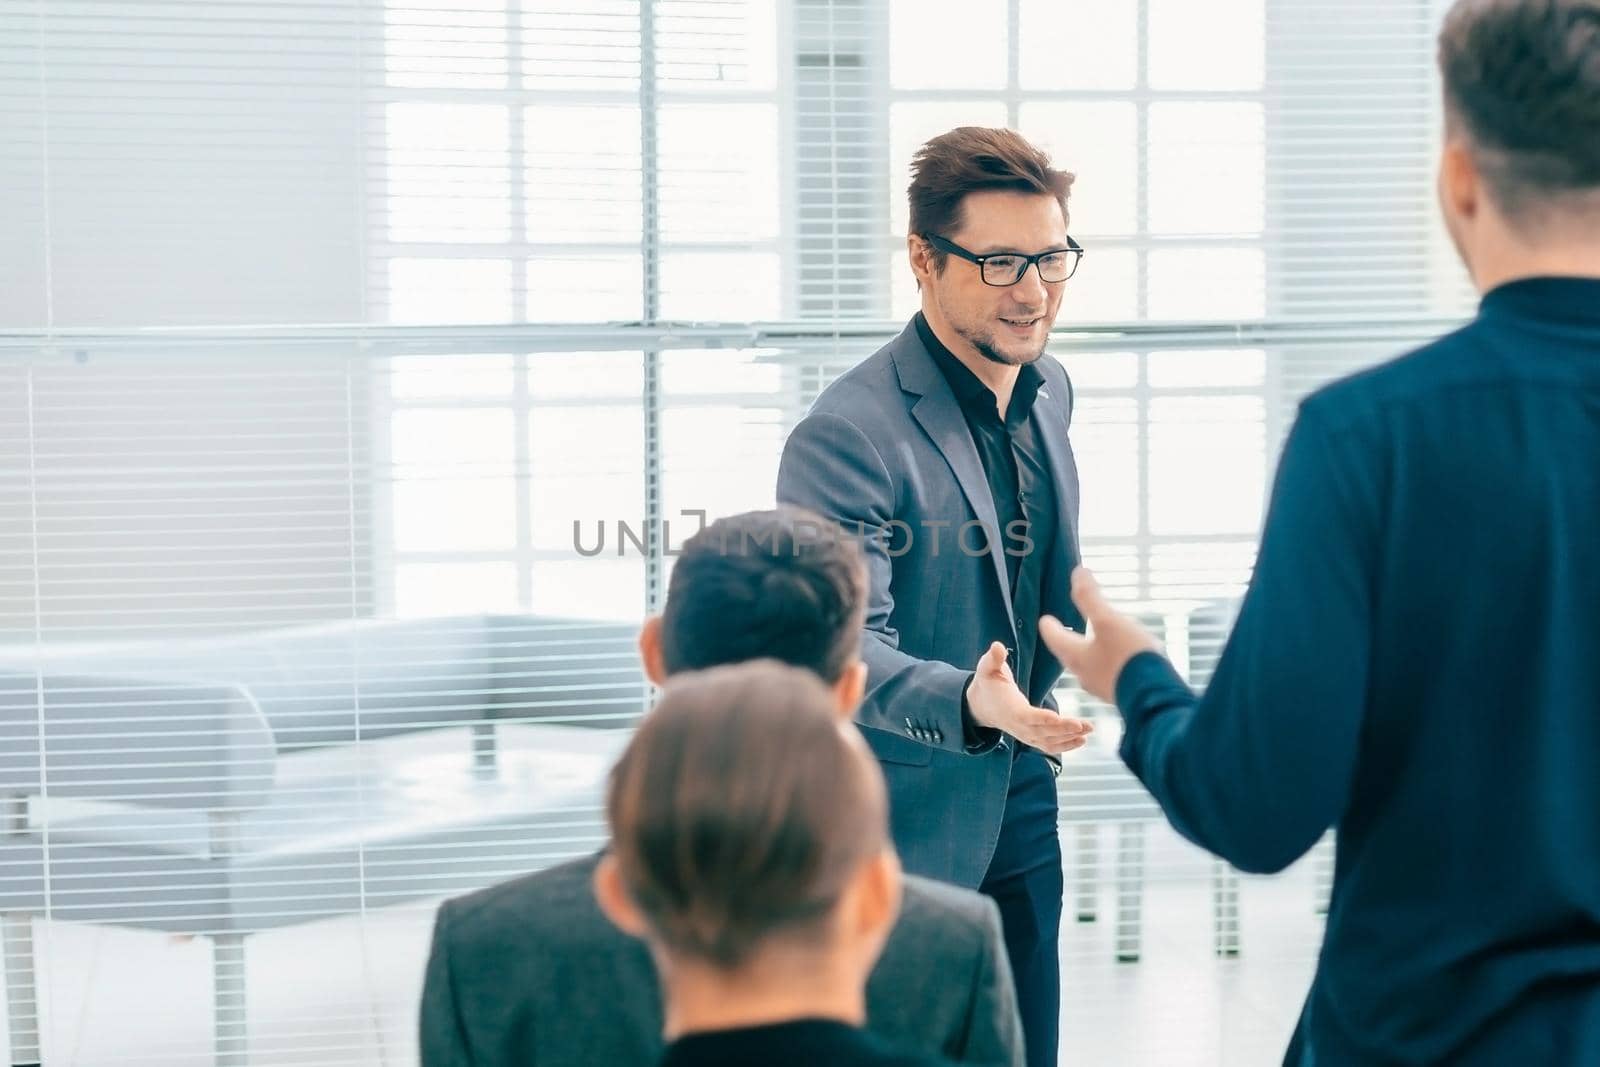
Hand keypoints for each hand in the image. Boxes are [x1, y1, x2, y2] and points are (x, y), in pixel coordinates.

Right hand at [965, 641, 1093, 754]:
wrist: (982, 705)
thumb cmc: (988, 684)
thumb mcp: (986, 668)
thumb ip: (993, 658)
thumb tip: (997, 646)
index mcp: (1009, 709)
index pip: (1026, 717)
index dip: (1042, 719)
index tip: (1058, 718)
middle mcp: (1018, 725)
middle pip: (1042, 731)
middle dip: (1064, 729)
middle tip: (1084, 725)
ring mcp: (1025, 734)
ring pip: (1048, 741)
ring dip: (1069, 738)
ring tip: (1088, 730)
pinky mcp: (1032, 737)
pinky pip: (1049, 745)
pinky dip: (1066, 745)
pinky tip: (1081, 739)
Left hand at [1039, 567, 1163, 704]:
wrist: (1154, 696)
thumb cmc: (1128, 656)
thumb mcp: (1108, 620)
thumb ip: (1091, 598)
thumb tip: (1078, 573)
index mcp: (1076, 655)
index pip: (1054, 638)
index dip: (1049, 627)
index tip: (1045, 620)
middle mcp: (1085, 674)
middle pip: (1070, 654)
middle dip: (1067, 641)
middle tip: (1064, 633)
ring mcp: (1103, 687)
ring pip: (1089, 666)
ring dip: (1088, 653)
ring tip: (1092, 644)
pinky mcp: (1120, 694)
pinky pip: (1109, 676)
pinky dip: (1108, 664)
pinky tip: (1120, 662)